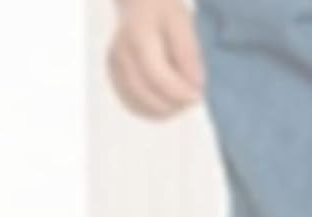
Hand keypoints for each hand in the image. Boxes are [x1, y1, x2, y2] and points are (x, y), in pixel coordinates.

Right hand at [108, 0, 204, 119]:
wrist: (139, 5)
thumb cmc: (163, 13)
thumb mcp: (183, 25)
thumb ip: (189, 56)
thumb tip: (195, 87)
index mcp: (138, 37)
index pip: (157, 77)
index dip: (180, 93)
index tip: (197, 95)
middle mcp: (122, 53)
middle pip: (147, 96)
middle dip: (175, 104)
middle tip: (190, 96)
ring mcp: (115, 67)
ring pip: (140, 105)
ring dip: (165, 110)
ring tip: (178, 97)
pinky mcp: (114, 76)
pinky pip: (133, 105)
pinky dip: (152, 110)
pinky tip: (164, 101)